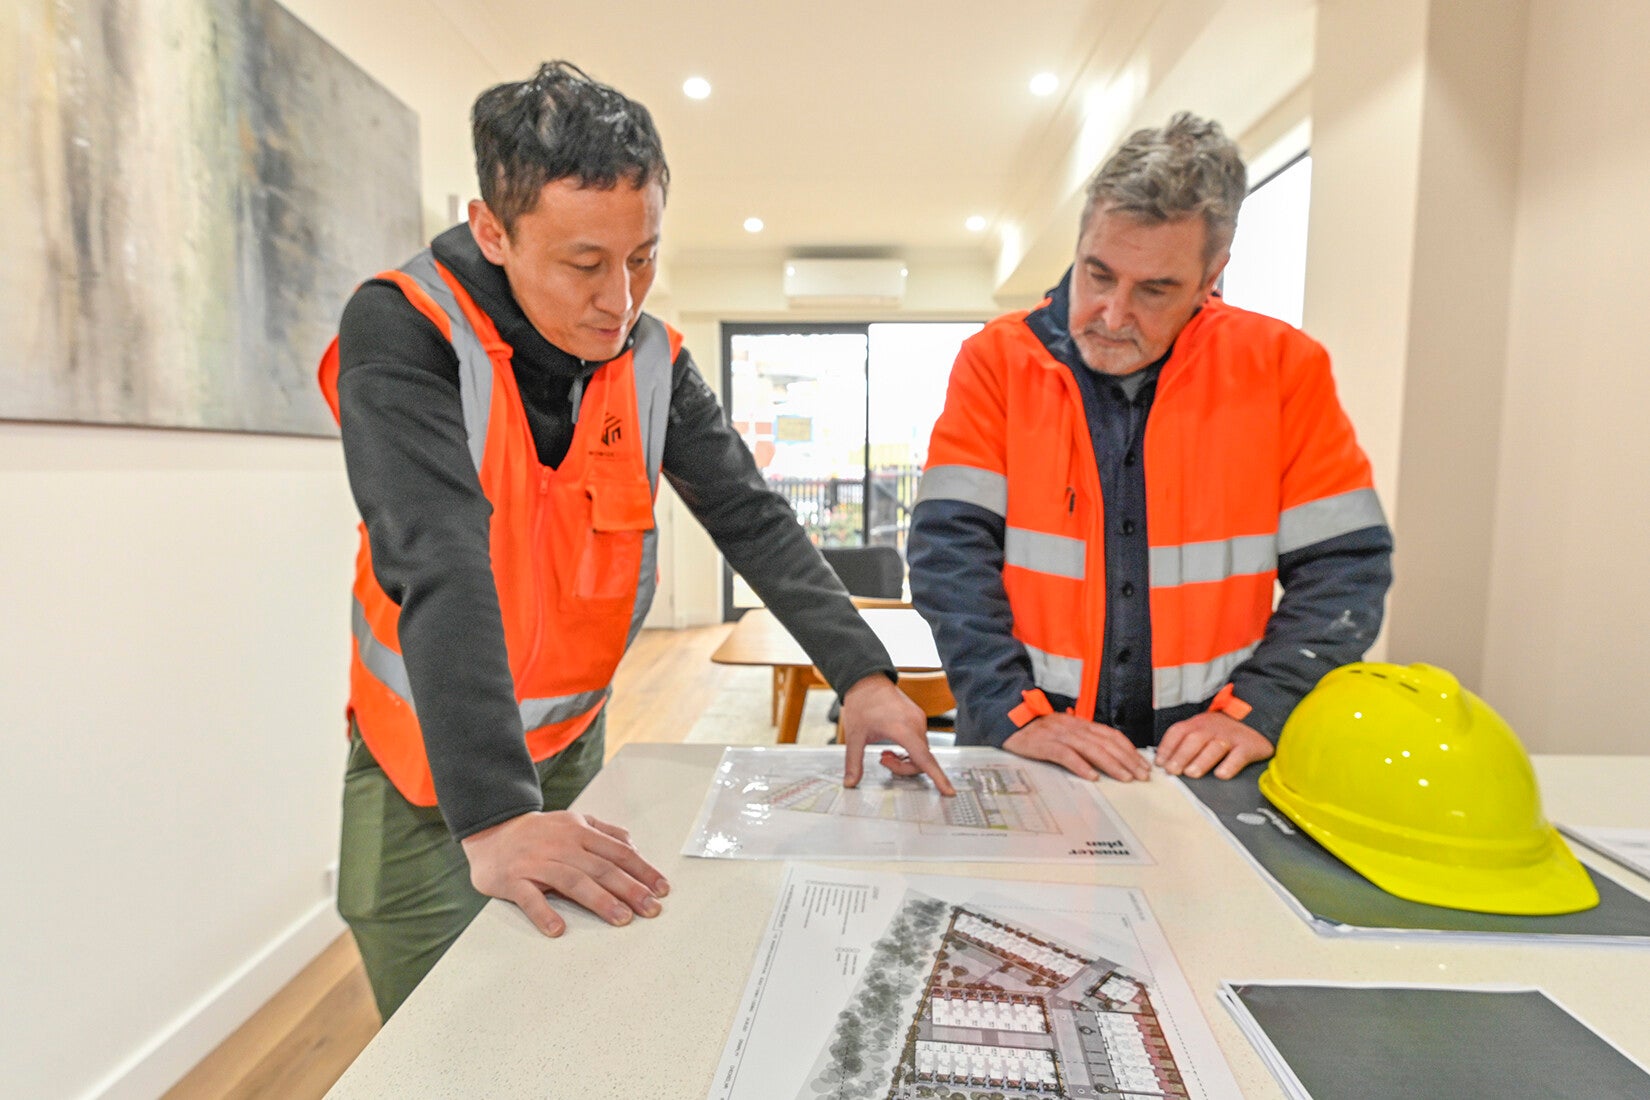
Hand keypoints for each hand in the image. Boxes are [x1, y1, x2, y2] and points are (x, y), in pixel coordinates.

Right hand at [459, 810, 668, 937]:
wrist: (491, 831)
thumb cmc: (539, 833)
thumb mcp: (574, 823)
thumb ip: (604, 832)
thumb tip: (632, 846)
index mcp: (579, 832)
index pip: (618, 852)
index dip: (642, 870)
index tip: (662, 889)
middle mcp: (561, 845)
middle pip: (601, 867)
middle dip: (630, 888)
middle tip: (651, 909)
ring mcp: (536, 862)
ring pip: (573, 880)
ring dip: (599, 900)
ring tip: (622, 919)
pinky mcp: (513, 879)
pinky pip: (529, 898)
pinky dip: (544, 913)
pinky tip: (558, 929)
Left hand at [839, 674, 955, 795]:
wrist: (866, 680)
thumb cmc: (862, 703)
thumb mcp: (854, 736)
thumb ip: (853, 762)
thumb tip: (850, 782)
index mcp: (902, 729)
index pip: (924, 759)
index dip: (938, 777)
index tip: (949, 792)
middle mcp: (916, 724)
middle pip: (921, 760)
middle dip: (903, 767)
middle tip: (882, 759)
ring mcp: (919, 720)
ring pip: (921, 751)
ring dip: (905, 758)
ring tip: (885, 752)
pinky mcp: (918, 718)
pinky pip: (920, 741)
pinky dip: (909, 749)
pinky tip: (893, 745)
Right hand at [1003, 713, 1150, 781]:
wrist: (1009, 720)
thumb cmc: (1037, 730)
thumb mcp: (1064, 731)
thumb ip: (1083, 741)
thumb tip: (1106, 757)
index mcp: (1080, 724)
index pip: (1111, 735)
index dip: (1129, 750)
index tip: (1143, 764)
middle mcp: (1074, 727)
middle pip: (1106, 743)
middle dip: (1127, 760)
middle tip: (1142, 775)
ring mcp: (1059, 735)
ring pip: (1091, 749)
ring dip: (1111, 764)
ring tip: (1125, 777)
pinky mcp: (1044, 744)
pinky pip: (1065, 755)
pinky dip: (1080, 766)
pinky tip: (1091, 776)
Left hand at [1156, 711, 1273, 778]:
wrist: (1257, 719)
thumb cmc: (1221, 732)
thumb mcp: (1201, 730)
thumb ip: (1184, 743)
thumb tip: (1162, 762)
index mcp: (1198, 724)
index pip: (1178, 732)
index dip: (1167, 747)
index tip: (1160, 763)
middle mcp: (1213, 728)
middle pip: (1194, 739)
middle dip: (1181, 755)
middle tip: (1172, 771)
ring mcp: (1231, 737)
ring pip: (1214, 747)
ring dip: (1201, 761)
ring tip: (1191, 774)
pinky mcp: (1248, 746)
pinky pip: (1239, 755)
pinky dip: (1230, 765)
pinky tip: (1221, 775)